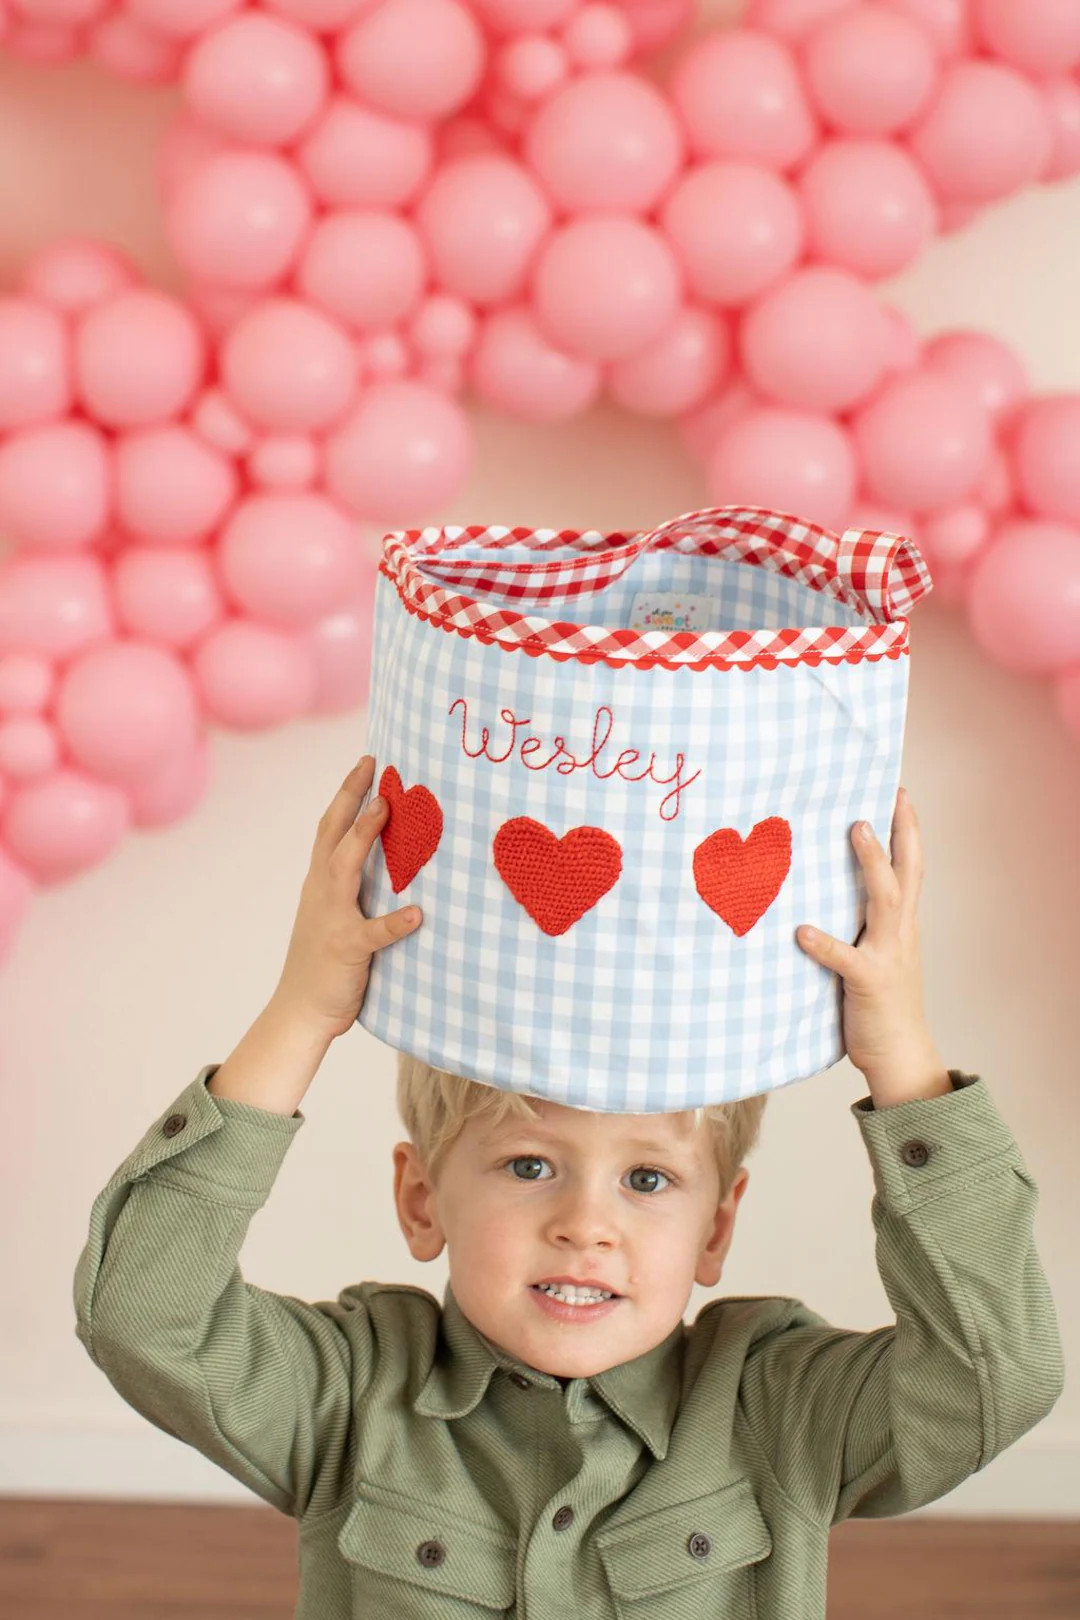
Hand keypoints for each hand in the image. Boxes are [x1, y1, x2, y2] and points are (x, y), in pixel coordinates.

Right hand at [272, 755, 421, 1040]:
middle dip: (350, 796)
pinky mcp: (347, 950)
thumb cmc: (325, 963)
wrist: (300, 1010)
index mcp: (321, 882)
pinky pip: (372, 933)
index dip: (348, 793)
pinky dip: (393, 923)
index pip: (332, 828)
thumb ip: (356, 887)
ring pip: (344, 869)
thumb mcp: (337, 915)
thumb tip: (392, 861)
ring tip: (386, 810)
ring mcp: (332, 919)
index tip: (367, 761)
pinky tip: (416, 914)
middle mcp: (322, 892)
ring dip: (363, 838)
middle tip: (371, 763)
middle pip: (332, 833)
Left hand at [795, 788, 942, 1087]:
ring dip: (871, 864)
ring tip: (856, 830)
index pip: (911, 868)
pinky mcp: (869, 983)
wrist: (900, 1056)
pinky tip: (802, 932)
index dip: (908, 831)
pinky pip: (846, 959)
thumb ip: (859, 926)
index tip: (899, 793)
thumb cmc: (881, 1004)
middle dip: (900, 832)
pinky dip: (824, 944)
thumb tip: (825, 896)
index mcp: (902, 926)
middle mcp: (900, 934)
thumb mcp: (875, 955)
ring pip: (885, 901)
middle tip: (890, 796)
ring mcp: (888, 956)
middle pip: (908, 872)